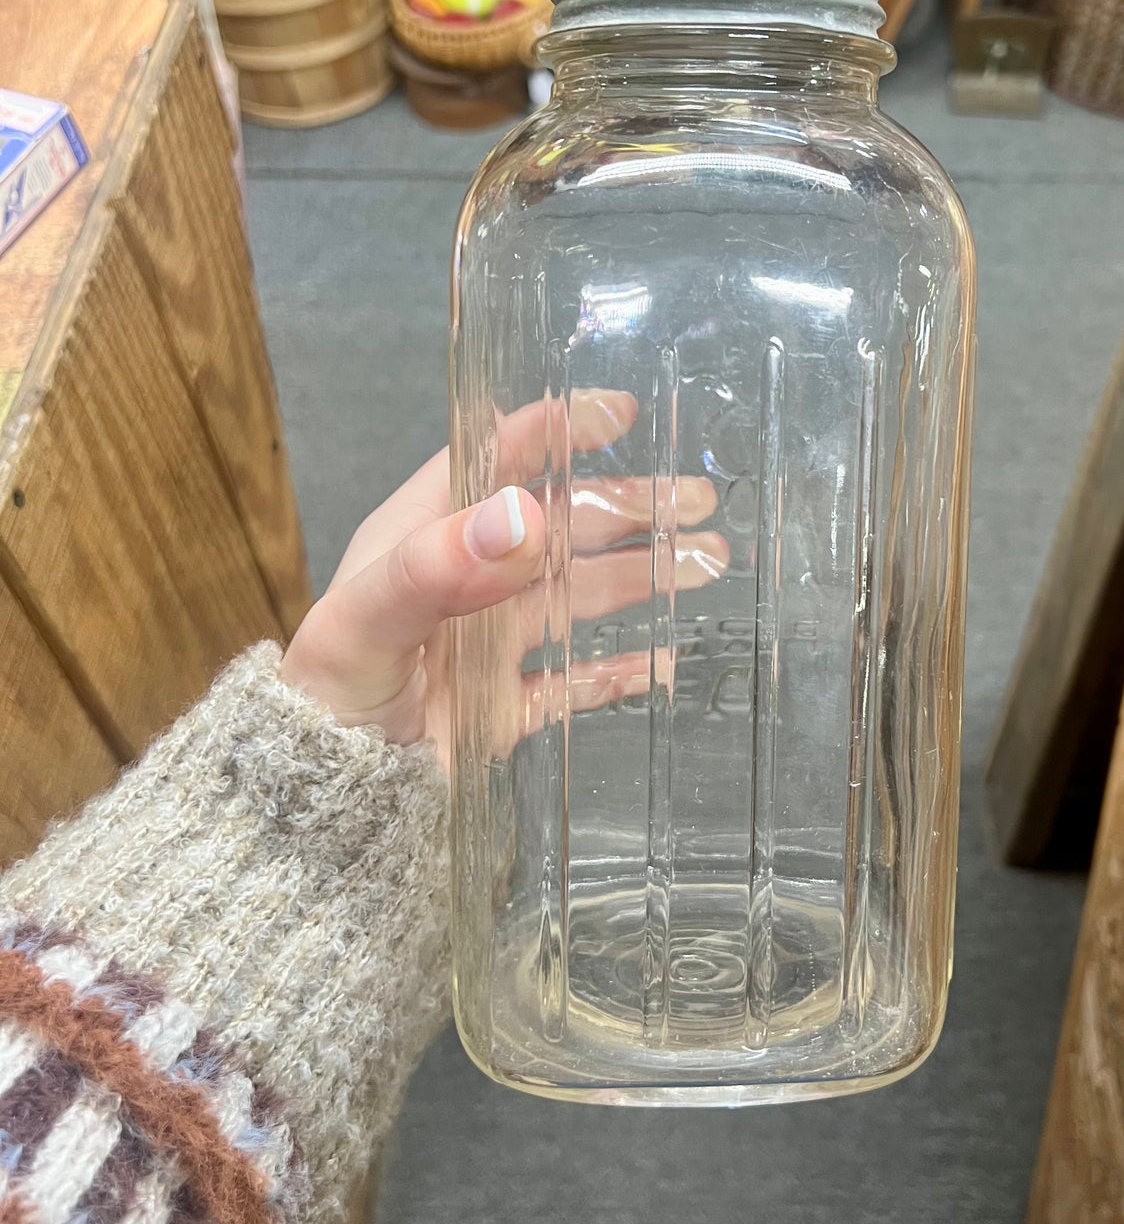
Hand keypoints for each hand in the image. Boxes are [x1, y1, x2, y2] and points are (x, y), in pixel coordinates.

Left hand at [280, 390, 726, 754]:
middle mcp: (464, 579)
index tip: (618, 412)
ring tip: (708, 563)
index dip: (554, 432)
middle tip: (699, 500)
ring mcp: (487, 644)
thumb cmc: (325, 699)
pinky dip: (620, 671)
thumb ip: (437, 567)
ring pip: (578, 597)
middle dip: (628, 508)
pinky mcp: (503, 708)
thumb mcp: (366, 623)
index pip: (495, 461)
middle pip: (558, 526)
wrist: (314, 810)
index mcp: (424, 535)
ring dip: (642, 577)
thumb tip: (524, 515)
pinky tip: (666, 662)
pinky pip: (574, 682)